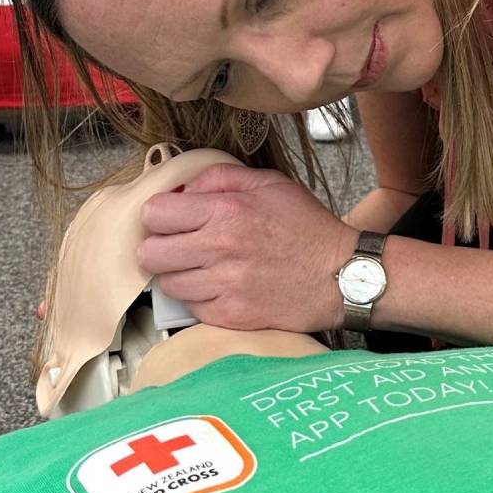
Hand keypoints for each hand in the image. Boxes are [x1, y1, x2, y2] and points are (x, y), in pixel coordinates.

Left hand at [137, 163, 356, 331]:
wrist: (341, 275)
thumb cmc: (308, 228)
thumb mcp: (270, 184)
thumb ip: (221, 177)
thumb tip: (182, 189)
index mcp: (227, 210)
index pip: (155, 214)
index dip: (159, 215)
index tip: (170, 219)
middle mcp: (222, 247)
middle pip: (150, 254)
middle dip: (160, 248)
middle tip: (178, 247)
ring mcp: (226, 285)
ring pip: (168, 285)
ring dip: (181, 276)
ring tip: (204, 268)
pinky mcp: (233, 315)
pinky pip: (192, 309)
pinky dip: (201, 299)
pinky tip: (221, 287)